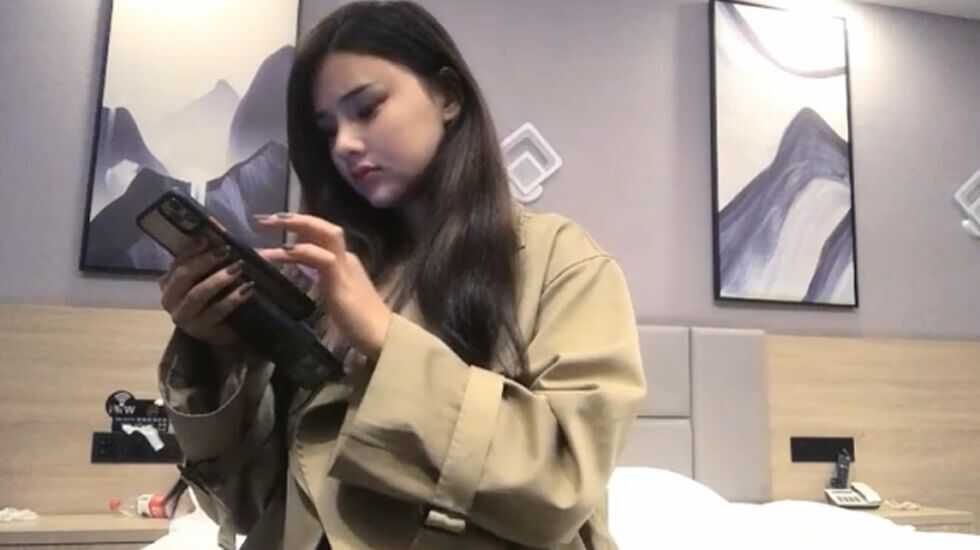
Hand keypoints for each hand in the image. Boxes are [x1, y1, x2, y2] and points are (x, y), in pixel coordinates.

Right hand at [158, 240, 254, 350]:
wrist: (224, 331)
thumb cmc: (215, 298)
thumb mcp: (210, 275)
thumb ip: (210, 255)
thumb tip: (216, 225)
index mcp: (169, 283)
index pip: (176, 261)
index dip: (191, 249)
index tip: (206, 238)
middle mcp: (170, 300)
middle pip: (182, 276)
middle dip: (203, 262)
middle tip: (225, 251)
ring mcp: (184, 317)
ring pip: (197, 295)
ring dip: (218, 279)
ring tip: (238, 269)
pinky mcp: (201, 330)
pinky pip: (216, 312)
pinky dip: (233, 299)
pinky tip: (247, 289)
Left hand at [256, 213, 391, 359]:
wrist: (381, 334)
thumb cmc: (358, 322)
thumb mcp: (335, 294)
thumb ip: (323, 279)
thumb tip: (304, 271)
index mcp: (344, 260)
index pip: (320, 235)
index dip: (298, 227)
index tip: (273, 225)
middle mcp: (345, 257)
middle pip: (321, 226)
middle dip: (293, 218)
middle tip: (262, 218)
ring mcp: (344, 265)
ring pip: (323, 233)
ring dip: (294, 225)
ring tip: (265, 224)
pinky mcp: (340, 278)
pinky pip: (319, 256)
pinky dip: (298, 251)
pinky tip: (278, 252)